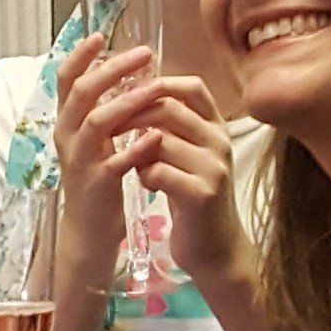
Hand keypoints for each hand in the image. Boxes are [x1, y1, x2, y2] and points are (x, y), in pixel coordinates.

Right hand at [52, 32, 148, 280]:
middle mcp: (67, 137)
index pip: (65, 80)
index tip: (100, 34)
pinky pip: (115, 162)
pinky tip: (158, 137)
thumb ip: (102, 110)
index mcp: (66, 123)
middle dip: (113, 70)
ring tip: (157, 87)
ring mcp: (80, 161)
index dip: (79, 56)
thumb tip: (121, 74)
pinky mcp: (97, 185)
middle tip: (144, 54)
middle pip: (83, 93)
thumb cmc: (98, 178)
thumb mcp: (94, 140)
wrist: (90, 229)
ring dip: (128, 102)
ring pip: (98, 123)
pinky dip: (136, 148)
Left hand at [135, 74, 244, 283]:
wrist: (215, 247)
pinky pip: (159, 171)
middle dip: (132, 115)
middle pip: (168, 108)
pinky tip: (146, 185)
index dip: (158, 83)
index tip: (130, 94)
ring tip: (137, 166)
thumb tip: (133, 94)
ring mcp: (214, 167)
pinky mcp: (203, 193)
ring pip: (160, 140)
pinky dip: (144, 176)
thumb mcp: (189, 154)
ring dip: (137, 152)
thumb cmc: (192, 195)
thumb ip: (173, 128)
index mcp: (217, 127)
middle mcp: (220, 141)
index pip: (192, 86)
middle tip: (111, 128)